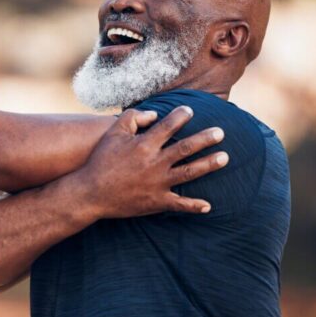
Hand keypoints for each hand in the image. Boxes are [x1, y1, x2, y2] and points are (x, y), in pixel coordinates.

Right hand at [74, 106, 227, 218]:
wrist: (90, 193)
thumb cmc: (101, 161)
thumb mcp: (112, 134)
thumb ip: (132, 118)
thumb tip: (155, 114)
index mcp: (144, 145)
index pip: (168, 126)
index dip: (181, 116)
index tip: (190, 110)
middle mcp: (155, 163)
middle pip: (186, 148)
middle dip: (205, 139)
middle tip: (220, 132)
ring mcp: (157, 183)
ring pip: (189, 172)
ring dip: (209, 165)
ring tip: (224, 157)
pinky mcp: (156, 202)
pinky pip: (179, 204)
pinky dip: (193, 206)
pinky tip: (208, 206)